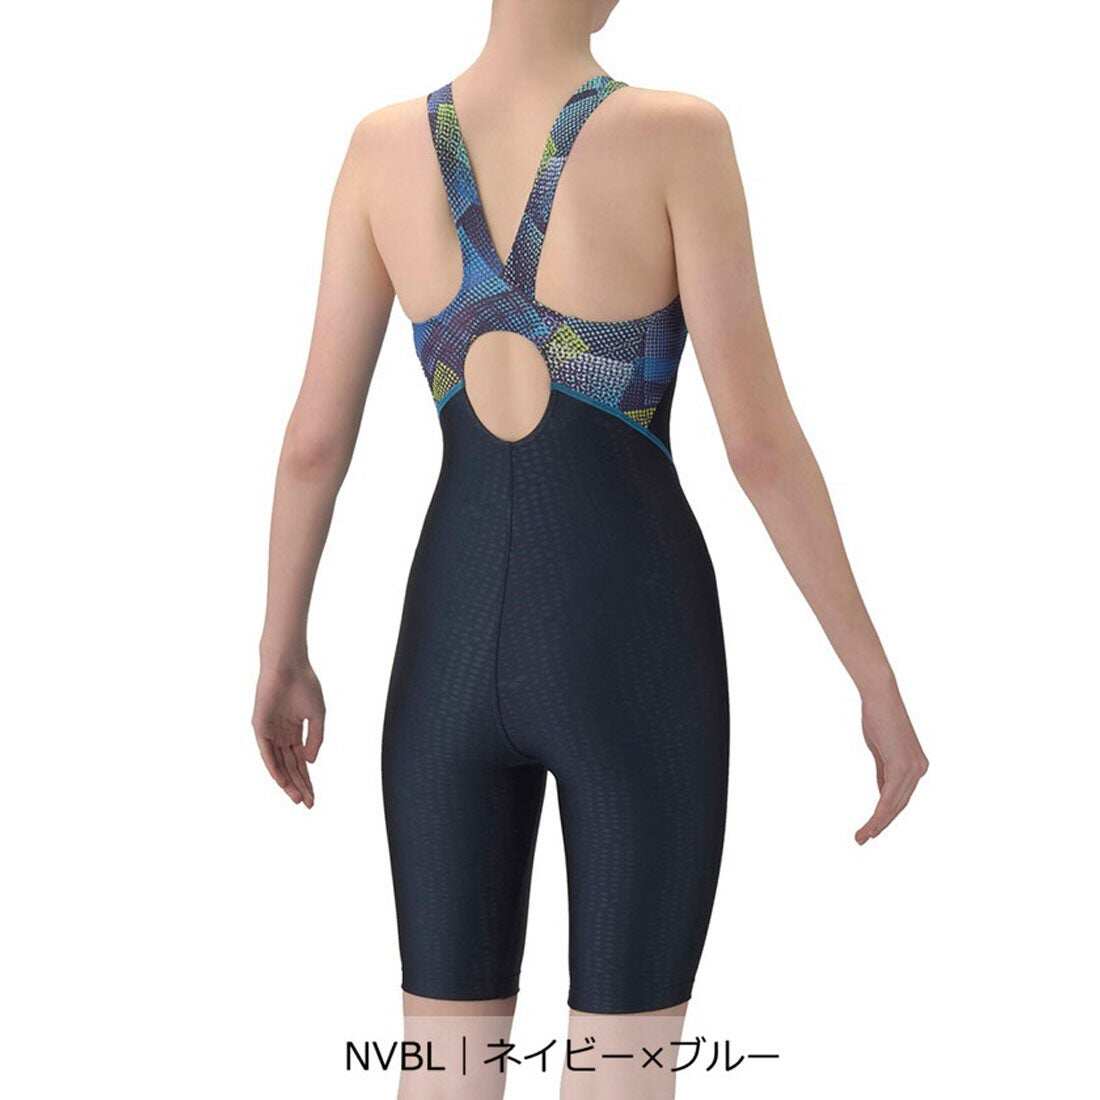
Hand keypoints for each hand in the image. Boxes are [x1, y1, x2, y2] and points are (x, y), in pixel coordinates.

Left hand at [251, 661, 324, 807]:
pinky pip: (266, 753)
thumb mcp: (318, 715)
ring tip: (297, 798)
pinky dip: (274, 768)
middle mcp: (281, 735)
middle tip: (308, 803)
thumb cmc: (304, 684)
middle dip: (300, 786)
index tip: (314, 798)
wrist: (289, 665)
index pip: (300, 762)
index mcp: (294, 731)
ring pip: (278, 764)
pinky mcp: (260, 727)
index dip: (308, 780)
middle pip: (290, 767)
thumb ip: (315, 739)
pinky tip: (282, 781)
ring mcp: (270, 732)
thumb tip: (310, 762)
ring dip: (287, 782)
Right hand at [855, 682, 927, 843]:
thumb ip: (883, 772)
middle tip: (863, 839)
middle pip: (899, 805)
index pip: (900, 797)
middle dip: (881, 824)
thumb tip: (882, 793)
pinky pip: (889, 797)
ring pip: (894, 805)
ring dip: (878, 824)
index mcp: (916, 766)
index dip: (885, 815)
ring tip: (862, 837)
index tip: (871, 829)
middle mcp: (919, 770)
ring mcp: (913, 769)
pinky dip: (880, 813)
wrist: (880, 696)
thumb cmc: (878, 717)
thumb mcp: (881, 750)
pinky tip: (871, 824)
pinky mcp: (903, 766)